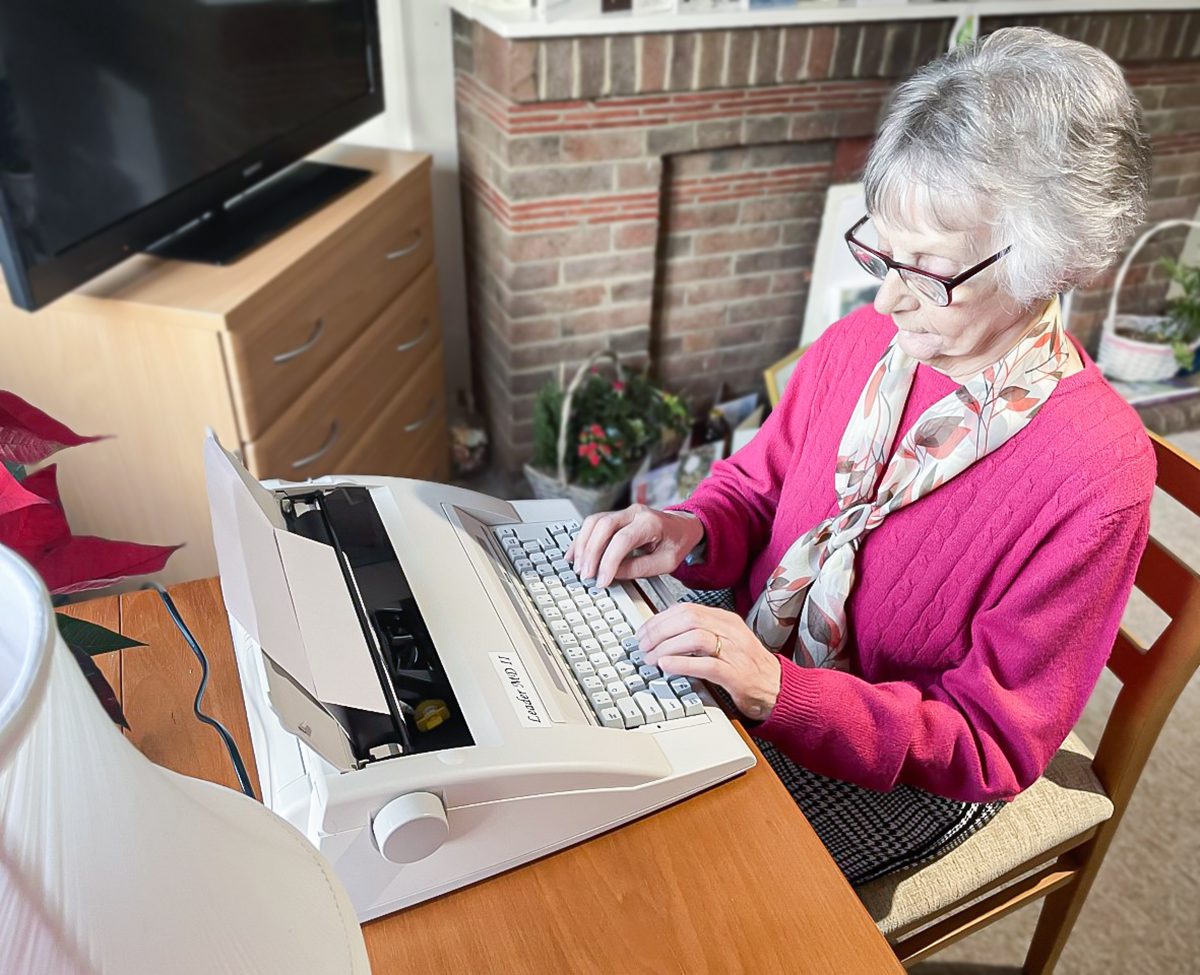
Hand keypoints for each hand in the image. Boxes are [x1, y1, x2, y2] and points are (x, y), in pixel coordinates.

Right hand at [566, 504, 703, 587]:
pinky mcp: (614, 517)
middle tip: (586, 575)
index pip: (623, 539)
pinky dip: (581, 540)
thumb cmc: (677, 543)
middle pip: (604, 526)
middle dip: (591, 552)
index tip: (602, 580)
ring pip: (594, 522)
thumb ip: (639, 568)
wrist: (683, 526)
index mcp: (651, 522)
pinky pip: (592, 524)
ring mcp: (623, 512)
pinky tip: (574, 555)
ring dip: (583, 545)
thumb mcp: (666, 562)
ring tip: (578, 568)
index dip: (609, 561)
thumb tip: (612, 574)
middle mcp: (634, 512)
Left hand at [636, 604, 780, 720]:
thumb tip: (663, 634)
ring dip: (667, 647)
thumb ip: (699, 634)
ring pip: (696, 637)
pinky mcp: (737, 674)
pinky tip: (667, 666)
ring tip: (651, 657)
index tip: (644, 632)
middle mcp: (731, 631)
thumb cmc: (748, 667)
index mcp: (725, 620)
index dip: (660, 619)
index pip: (686, 609)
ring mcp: (735, 652)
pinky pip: (707, 664)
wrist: (778, 688)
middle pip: (688, 619)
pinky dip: (682, 664)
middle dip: (659, 631)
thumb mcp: (725, 641)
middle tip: (643, 645)